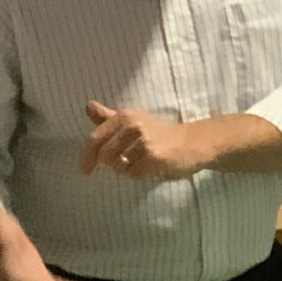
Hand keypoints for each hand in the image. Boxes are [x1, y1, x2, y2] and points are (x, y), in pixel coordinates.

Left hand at [83, 101, 207, 180]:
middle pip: (105, 155)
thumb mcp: (134, 120)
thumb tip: (87, 106)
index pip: (96, 138)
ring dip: (128, 169)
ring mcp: (143, 141)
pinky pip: (134, 174)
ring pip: (120, 167)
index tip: (86, 171)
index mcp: (124, 116)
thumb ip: (109, 117)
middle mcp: (132, 125)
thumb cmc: (162, 133)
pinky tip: (152, 167)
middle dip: (113, 165)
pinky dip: (140, 175)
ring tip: (143, 162)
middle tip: (128, 164)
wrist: (195, 142)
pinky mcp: (154, 156)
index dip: (88, 156)